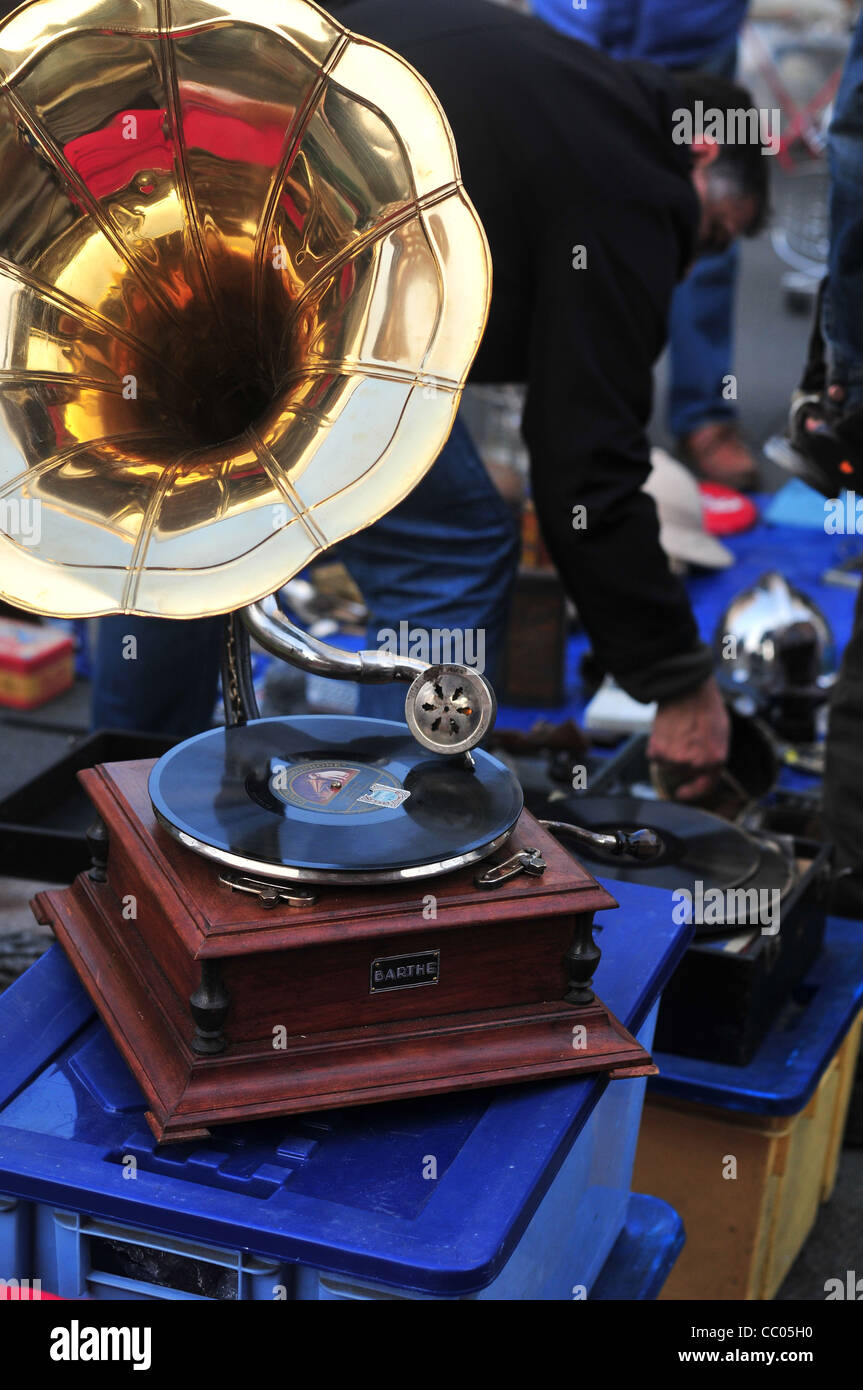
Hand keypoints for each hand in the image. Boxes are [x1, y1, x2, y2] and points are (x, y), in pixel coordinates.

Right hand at [647, 677, 730, 802]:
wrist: (687, 689)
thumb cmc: (705, 706)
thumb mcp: (720, 733)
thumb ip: (712, 755)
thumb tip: (702, 767)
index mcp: (716, 759)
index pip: (705, 786)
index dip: (692, 792)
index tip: (681, 793)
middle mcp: (696, 764)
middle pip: (683, 772)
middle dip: (681, 759)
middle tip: (683, 738)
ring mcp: (676, 760)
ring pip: (667, 764)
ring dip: (668, 752)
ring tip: (676, 730)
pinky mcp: (658, 752)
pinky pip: (654, 756)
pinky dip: (656, 745)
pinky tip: (665, 730)